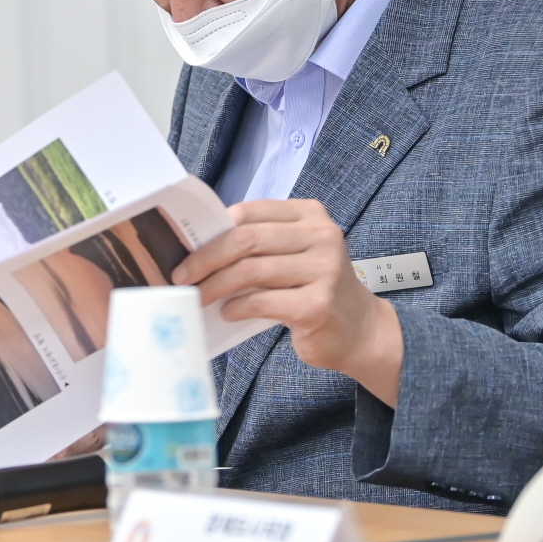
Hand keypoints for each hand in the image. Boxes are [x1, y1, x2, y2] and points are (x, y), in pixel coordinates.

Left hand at [171, 199, 402, 406]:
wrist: (360, 330)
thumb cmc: (316, 288)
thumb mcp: (295, 254)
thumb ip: (260, 245)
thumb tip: (199, 248)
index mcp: (311, 215)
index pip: (250, 212)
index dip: (212, 230)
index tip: (186, 248)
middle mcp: (322, 236)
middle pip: (246, 239)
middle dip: (205, 259)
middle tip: (182, 276)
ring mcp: (324, 270)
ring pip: (251, 271)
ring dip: (216, 286)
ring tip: (201, 296)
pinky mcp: (318, 305)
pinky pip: (262, 302)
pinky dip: (237, 307)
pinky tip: (227, 312)